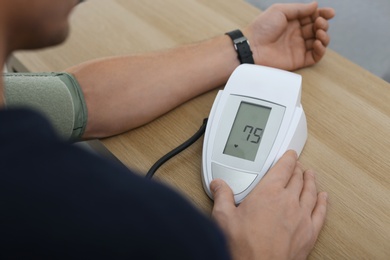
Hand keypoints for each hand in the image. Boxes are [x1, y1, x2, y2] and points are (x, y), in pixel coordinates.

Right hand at [210, 150, 327, 259]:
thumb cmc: (243, 247)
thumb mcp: (224, 218)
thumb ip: (222, 196)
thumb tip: (218, 185)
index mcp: (268, 193)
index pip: (282, 168)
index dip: (287, 158)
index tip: (289, 154)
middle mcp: (288, 201)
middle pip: (297, 178)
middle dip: (296, 169)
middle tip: (296, 164)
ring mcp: (301, 217)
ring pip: (310, 192)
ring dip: (310, 181)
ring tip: (310, 174)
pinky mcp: (309, 233)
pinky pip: (320, 212)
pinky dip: (322, 202)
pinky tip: (323, 198)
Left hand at [243, 2, 334, 69]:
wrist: (252, 46)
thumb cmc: (262, 27)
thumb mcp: (280, 11)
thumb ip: (299, 9)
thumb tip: (315, 5)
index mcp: (293, 21)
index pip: (312, 17)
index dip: (322, 14)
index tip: (329, 13)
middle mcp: (297, 34)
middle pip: (318, 28)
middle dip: (323, 24)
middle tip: (319, 23)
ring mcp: (298, 47)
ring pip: (319, 42)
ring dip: (324, 36)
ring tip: (319, 32)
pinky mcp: (298, 60)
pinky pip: (315, 56)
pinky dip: (321, 50)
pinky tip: (318, 43)